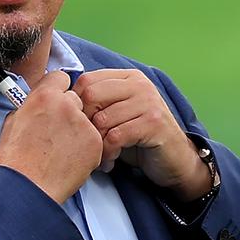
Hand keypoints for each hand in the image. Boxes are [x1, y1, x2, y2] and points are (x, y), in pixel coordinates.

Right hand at [0, 71, 102, 203]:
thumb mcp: (13, 121)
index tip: (56, 99)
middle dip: (69, 110)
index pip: (61, 77)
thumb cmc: (16, 159)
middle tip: (58, 129)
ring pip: (86, 119)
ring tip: (63, 148)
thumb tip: (36, 103)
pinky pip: (94, 138)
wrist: (28, 187)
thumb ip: (30, 105)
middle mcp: (67, 105)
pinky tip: (71, 158)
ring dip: (78, 129)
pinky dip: (86, 147)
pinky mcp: (95, 143)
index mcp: (44, 95)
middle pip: (75, 98)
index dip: (58, 89)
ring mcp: (83, 124)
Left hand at [72, 69, 210, 201]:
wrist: (175, 160)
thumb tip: (64, 103)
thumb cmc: (140, 138)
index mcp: (128, 77)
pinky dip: (108, 153)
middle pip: (92, 95)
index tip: (77, 124)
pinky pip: (116, 136)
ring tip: (101, 156)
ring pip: (102, 118)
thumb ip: (99, 103)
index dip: (76, 103)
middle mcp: (139, 84)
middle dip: (84, 122)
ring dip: (97, 143)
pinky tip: (110, 162)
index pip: (87, 79)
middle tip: (87, 141)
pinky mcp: (154, 123)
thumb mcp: (118, 114)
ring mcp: (148, 101)